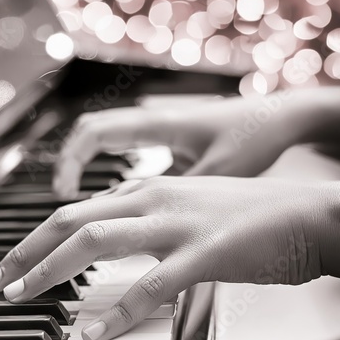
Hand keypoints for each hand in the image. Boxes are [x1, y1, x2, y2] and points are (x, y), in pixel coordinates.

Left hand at [0, 176, 328, 339]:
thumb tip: (105, 238)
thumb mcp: (182, 207)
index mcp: (147, 191)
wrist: (306, 213)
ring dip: (50, 271)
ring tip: (20, 295)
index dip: (35, 237)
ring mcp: (177, 225)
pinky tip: (94, 334)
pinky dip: (118, 312)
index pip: (75, 211)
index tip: (9, 263)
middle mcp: (153, 200)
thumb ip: (142, 221)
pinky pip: (150, 286)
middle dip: (25, 251)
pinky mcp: (205, 254)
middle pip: (70, 221)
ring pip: (95, 242)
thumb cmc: (245, 214)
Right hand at [52, 93, 299, 199]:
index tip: (64, 192)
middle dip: (65, 163)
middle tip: (59, 195)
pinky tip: (109, 203)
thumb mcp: (217, 171)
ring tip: (70, 202)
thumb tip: (144, 222)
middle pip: (87, 133)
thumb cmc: (254, 136)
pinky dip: (104, 174)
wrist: (281, 117)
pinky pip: (123, 155)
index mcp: (158, 124)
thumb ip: (179, 194)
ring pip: (102, 141)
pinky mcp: (166, 145)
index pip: (94, 133)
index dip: (71, 162)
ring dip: (81, 166)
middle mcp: (150, 123)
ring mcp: (157, 133)